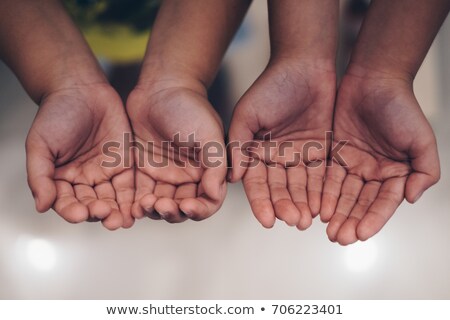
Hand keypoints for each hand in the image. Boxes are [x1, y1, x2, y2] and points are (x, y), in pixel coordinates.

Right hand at [26, 83, 134, 229]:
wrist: (81, 90)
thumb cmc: (56, 115)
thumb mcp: (40, 145)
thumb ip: (40, 176)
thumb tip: (41, 205)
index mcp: (61, 179)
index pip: (66, 203)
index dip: (72, 210)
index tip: (79, 214)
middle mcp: (84, 180)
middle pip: (91, 205)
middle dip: (97, 213)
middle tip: (104, 215)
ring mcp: (105, 174)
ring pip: (110, 200)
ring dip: (116, 212)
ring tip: (120, 220)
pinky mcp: (124, 165)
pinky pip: (128, 186)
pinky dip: (131, 200)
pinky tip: (134, 210)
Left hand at [126, 80, 226, 222]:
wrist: (159, 89)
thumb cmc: (189, 106)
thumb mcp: (209, 134)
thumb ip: (215, 165)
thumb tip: (216, 193)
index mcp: (207, 171)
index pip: (209, 201)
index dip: (200, 210)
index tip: (187, 206)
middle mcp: (188, 178)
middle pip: (183, 209)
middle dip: (174, 212)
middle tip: (162, 205)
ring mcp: (165, 176)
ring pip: (162, 206)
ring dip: (155, 211)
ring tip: (146, 204)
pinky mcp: (144, 172)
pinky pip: (142, 195)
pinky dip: (139, 204)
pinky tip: (134, 205)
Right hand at [228, 59, 335, 228]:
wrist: (304, 64)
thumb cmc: (271, 85)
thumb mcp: (247, 114)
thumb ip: (238, 145)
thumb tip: (233, 178)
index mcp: (255, 152)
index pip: (257, 183)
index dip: (261, 202)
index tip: (267, 220)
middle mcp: (276, 158)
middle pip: (280, 188)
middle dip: (286, 206)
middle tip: (293, 221)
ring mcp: (299, 155)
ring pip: (301, 186)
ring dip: (304, 203)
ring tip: (307, 220)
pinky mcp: (321, 150)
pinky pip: (321, 175)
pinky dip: (322, 191)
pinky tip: (324, 206)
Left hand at [321, 69, 439, 244]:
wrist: (373, 80)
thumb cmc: (400, 106)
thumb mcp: (422, 138)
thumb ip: (424, 171)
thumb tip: (412, 198)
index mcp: (395, 172)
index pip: (383, 202)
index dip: (373, 219)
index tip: (361, 234)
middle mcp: (373, 172)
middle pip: (360, 203)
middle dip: (350, 221)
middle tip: (339, 238)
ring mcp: (353, 164)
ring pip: (342, 194)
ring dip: (335, 212)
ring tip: (327, 229)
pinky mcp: (334, 154)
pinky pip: (326, 177)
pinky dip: (323, 193)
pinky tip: (317, 207)